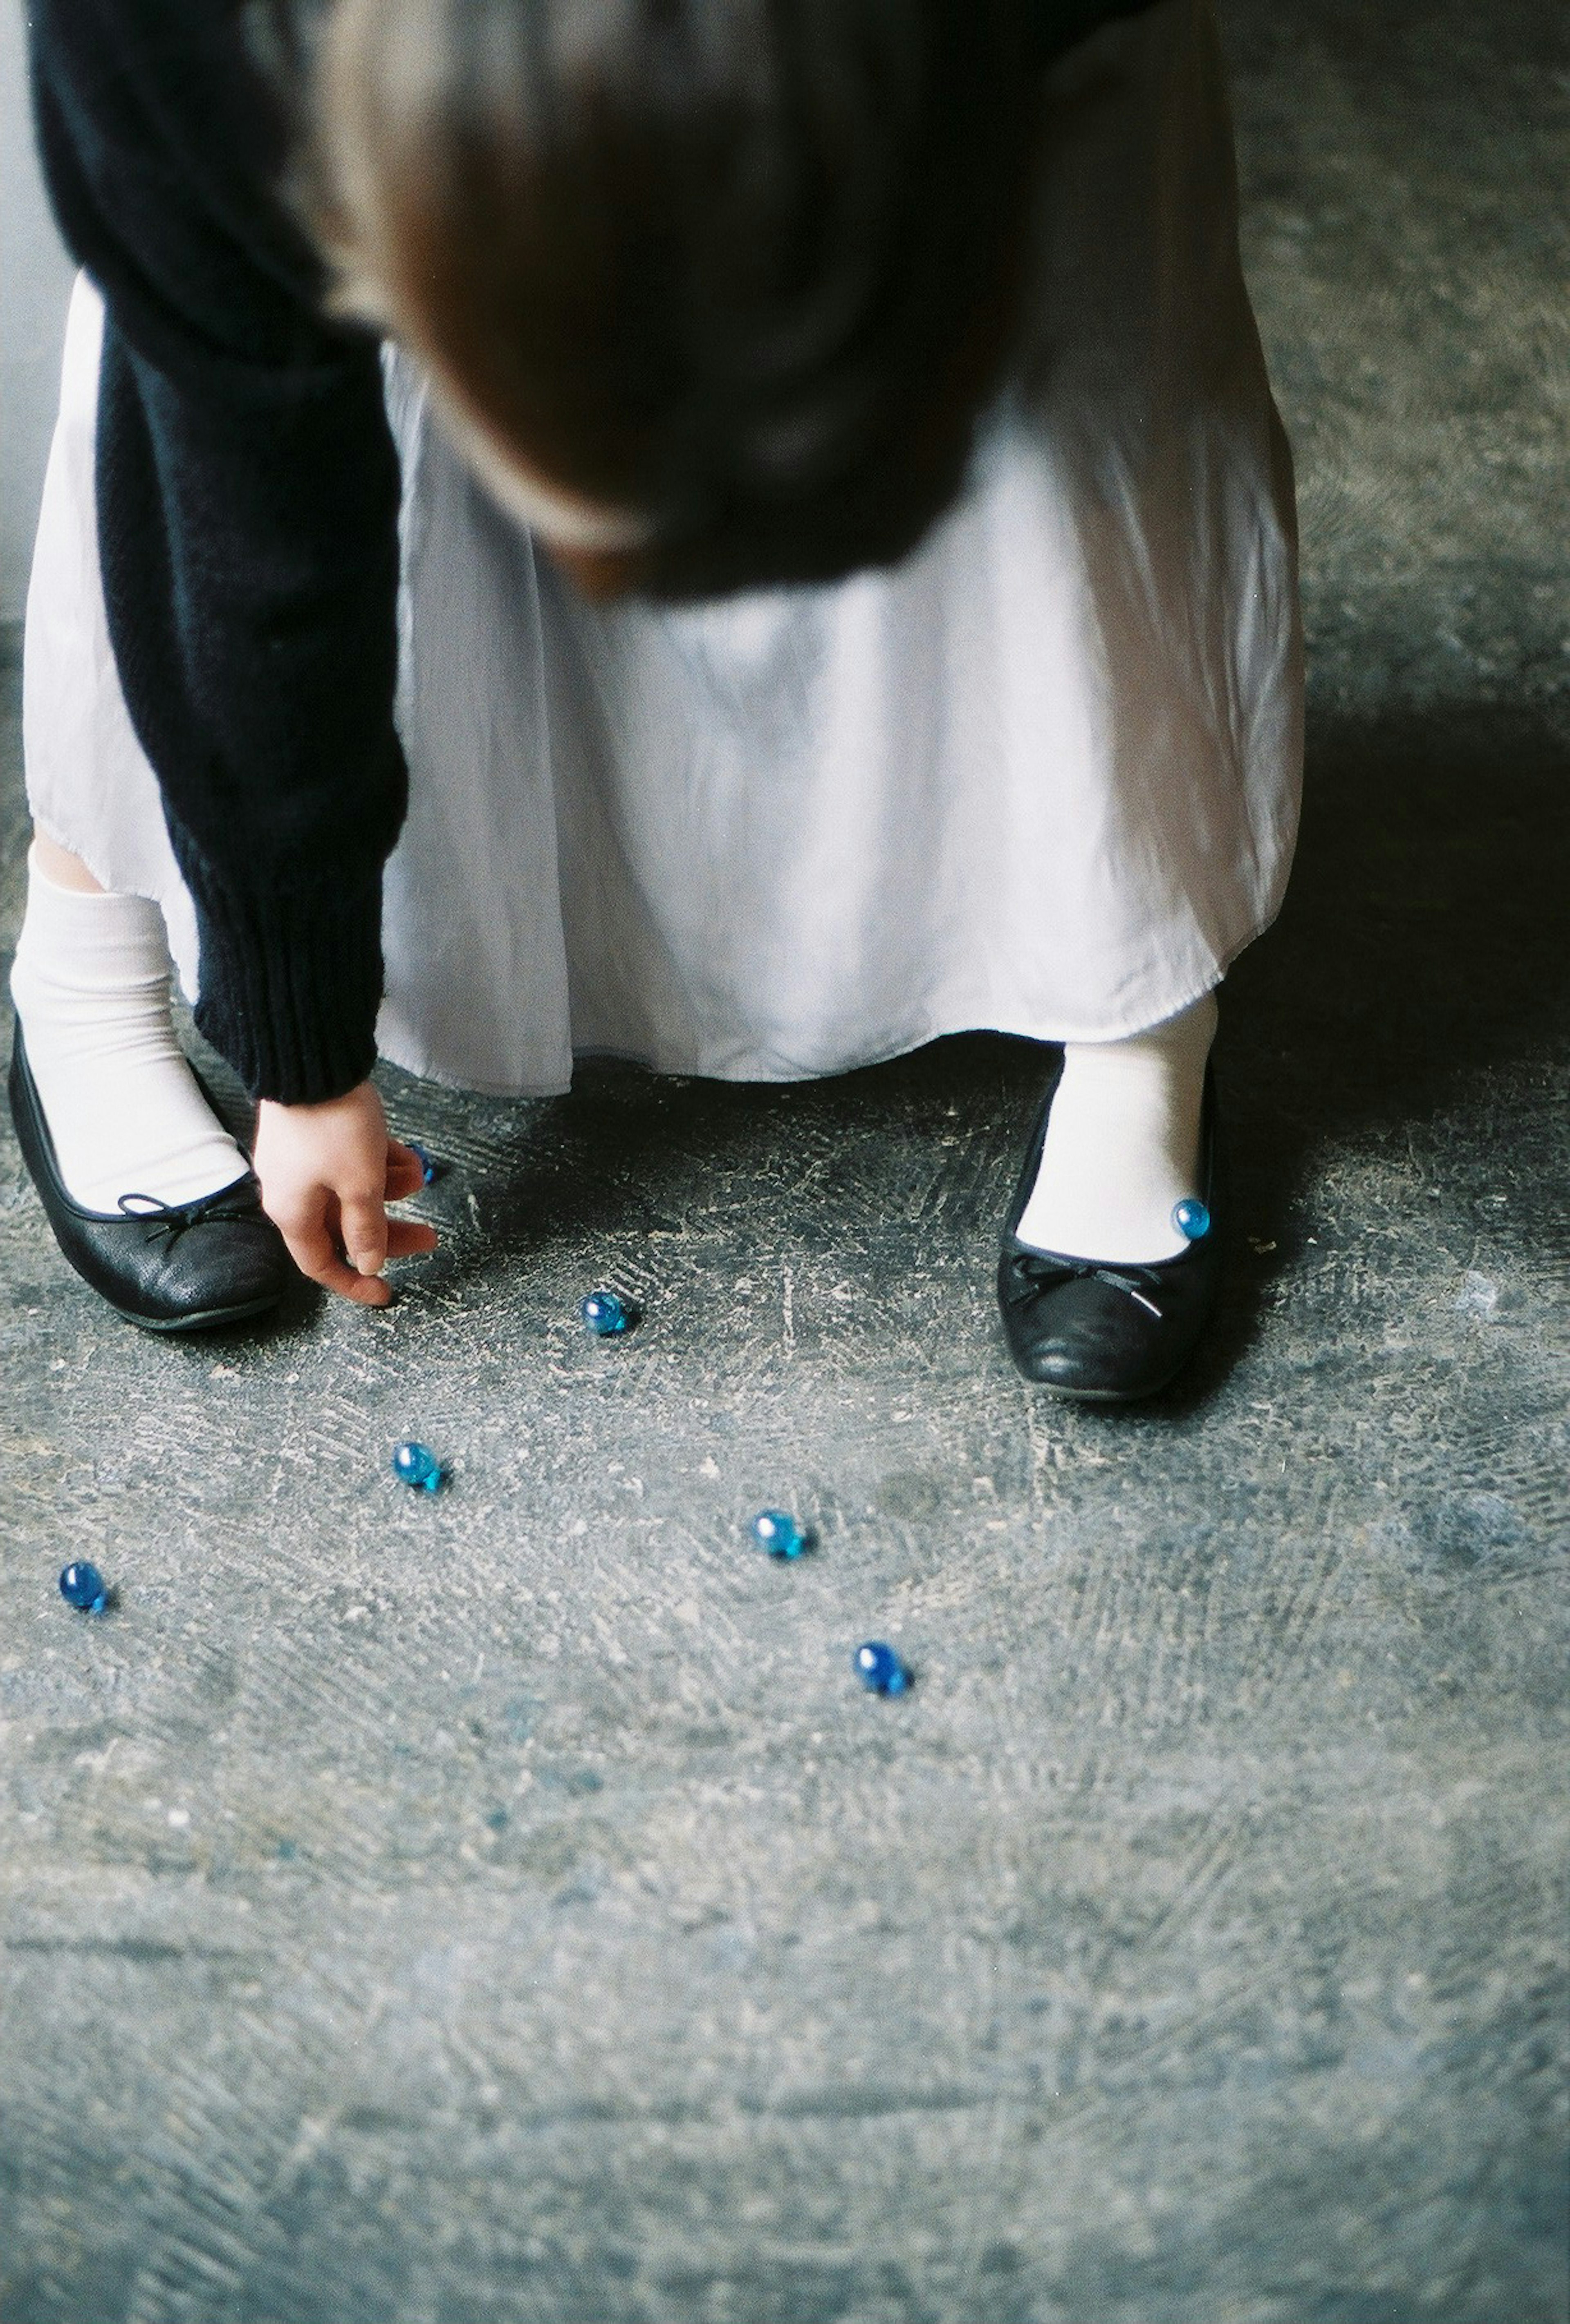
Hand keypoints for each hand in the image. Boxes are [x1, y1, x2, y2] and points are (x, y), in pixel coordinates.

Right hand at [252, 1080, 438, 1305]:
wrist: (312, 1056)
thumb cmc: (331, 1124)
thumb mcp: (360, 1183)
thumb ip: (366, 1228)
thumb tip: (369, 1263)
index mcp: (292, 1211)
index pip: (320, 1264)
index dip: (354, 1282)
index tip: (386, 1293)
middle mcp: (291, 1190)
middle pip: (345, 1228)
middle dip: (390, 1231)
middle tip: (431, 1236)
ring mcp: (303, 1160)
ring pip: (353, 1192)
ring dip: (391, 1187)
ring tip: (418, 1171)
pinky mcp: (316, 1134)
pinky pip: (351, 1162)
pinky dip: (378, 1161)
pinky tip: (401, 1150)